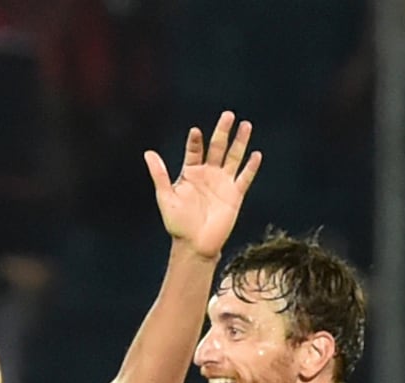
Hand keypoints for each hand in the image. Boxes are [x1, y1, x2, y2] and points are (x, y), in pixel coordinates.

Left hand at [146, 110, 260, 255]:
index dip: (195, 141)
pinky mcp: (235, 195)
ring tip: (245, 125)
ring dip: (240, 142)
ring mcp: (223, 183)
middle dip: (223, 131)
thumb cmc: (178, 224)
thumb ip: (159, 175)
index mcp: (191, 172)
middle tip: (228, 115)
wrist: (195, 246)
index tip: (195, 132)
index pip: (195, 150)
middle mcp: (209, 174)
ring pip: (234, 157)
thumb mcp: (166, 198)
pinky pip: (245, 178)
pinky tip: (256, 154)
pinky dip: (251, 167)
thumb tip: (148, 153)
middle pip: (218, 147)